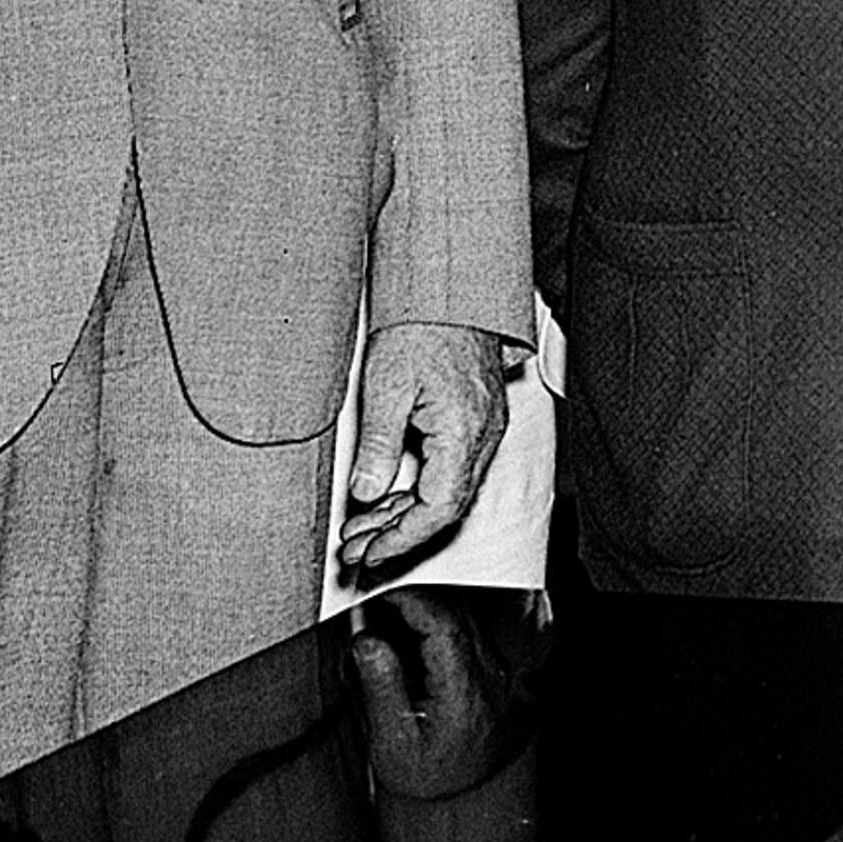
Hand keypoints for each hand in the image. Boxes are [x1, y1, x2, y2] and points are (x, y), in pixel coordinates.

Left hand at [339, 323, 511, 571]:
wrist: (451, 289)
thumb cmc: (422, 326)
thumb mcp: (386, 386)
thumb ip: (379, 446)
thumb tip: (367, 494)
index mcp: (464, 431)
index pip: (439, 508)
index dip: (403, 537)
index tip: (371, 552)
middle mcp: (484, 435)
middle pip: (447, 507)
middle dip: (399, 534)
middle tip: (357, 549)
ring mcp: (485, 429)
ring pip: (450, 492)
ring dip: (406, 516)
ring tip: (363, 529)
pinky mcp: (478, 421)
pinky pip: (453, 471)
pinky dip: (421, 492)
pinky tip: (389, 498)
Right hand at [346, 586, 544, 798]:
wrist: (466, 797)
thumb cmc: (427, 775)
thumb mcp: (393, 742)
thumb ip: (382, 687)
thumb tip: (366, 636)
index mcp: (465, 690)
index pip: (443, 624)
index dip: (410, 598)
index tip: (377, 589)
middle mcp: (488, 675)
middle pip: (456, 613)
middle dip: (414, 597)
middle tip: (374, 595)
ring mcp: (495, 671)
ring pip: (464, 619)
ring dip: (426, 607)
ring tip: (384, 610)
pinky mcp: (491, 672)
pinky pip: (467, 632)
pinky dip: (437, 622)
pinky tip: (409, 627)